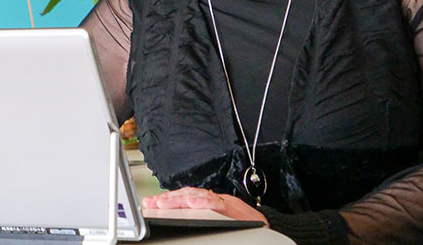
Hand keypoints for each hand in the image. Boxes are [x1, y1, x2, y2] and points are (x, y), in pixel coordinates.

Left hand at [142, 187, 267, 225]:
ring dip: (179, 200)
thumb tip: (182, 218)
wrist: (272, 228)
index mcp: (212, 203)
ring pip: (198, 196)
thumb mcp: (222, 221)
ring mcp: (225, 203)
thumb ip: (204, 218)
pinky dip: (204, 202)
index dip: (168, 199)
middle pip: (188, 195)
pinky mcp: (234, 208)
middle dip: (167, 199)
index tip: (151, 203)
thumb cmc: (248, 227)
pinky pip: (217, 204)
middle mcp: (217, 200)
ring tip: (163, 205)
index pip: (186, 197)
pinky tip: (192, 204)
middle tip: (151, 204)